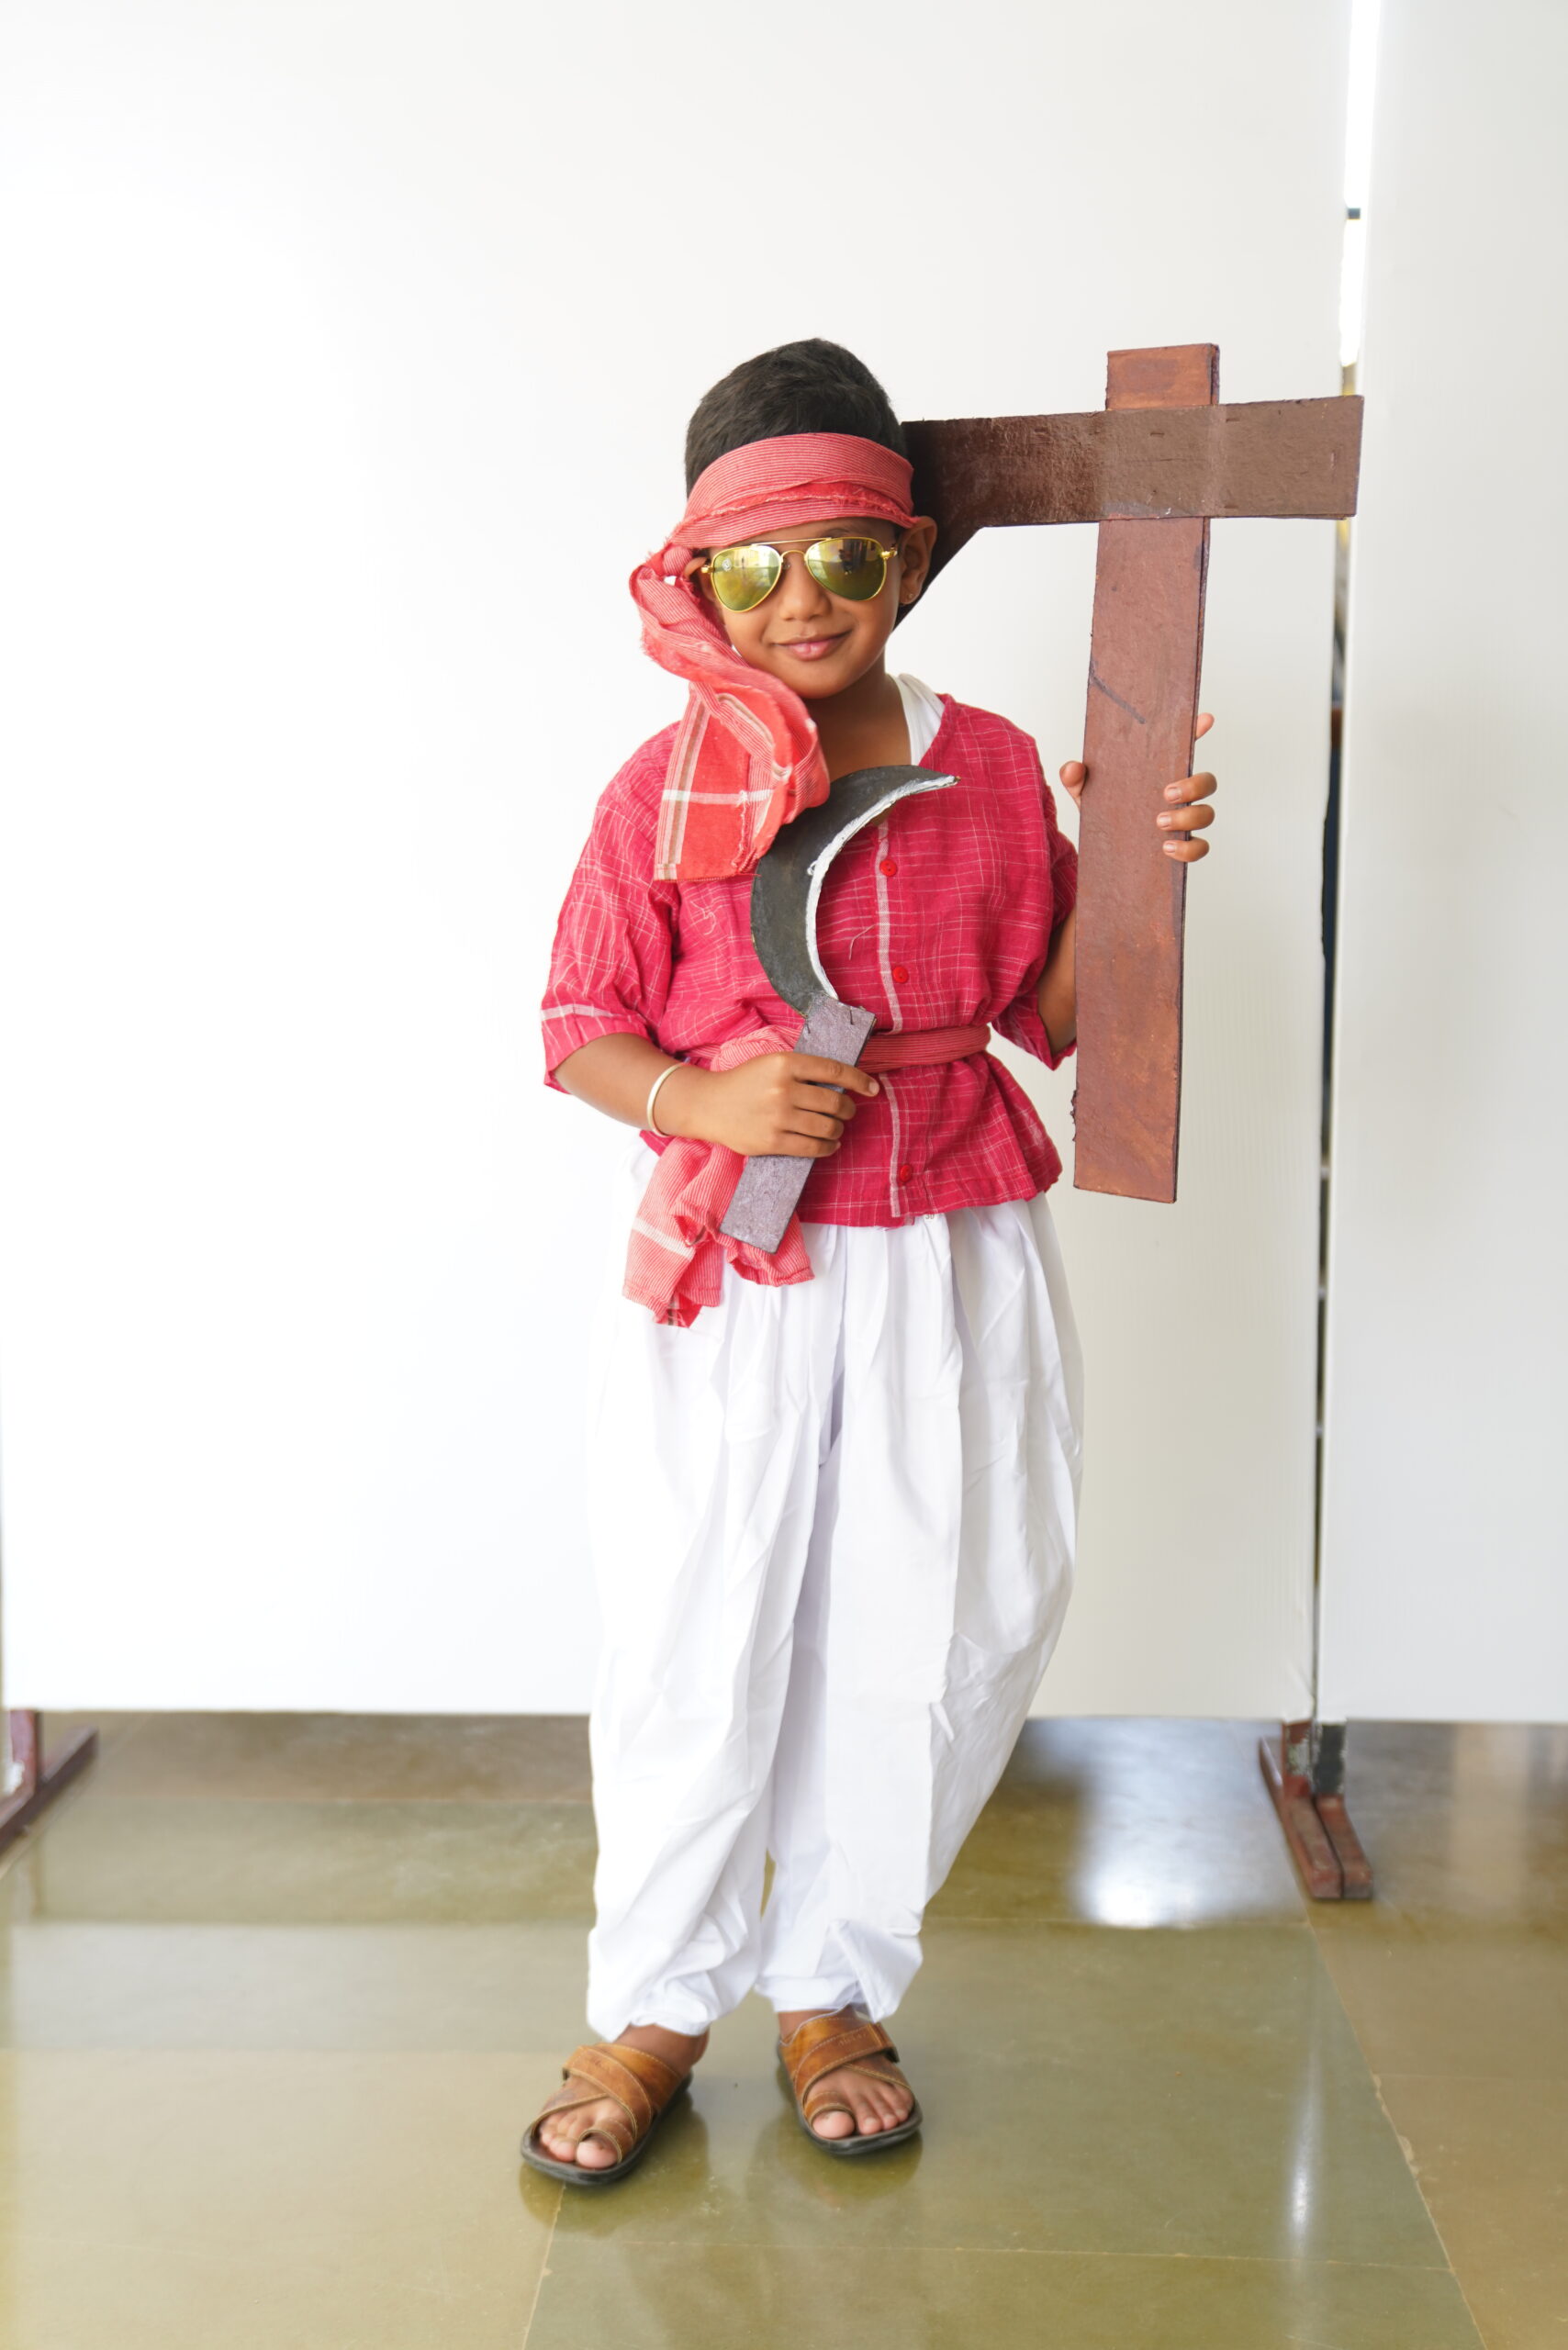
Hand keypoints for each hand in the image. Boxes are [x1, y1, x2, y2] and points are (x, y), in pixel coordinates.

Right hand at [661, 1053, 879, 1158]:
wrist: (709, 1104)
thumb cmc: (744, 1083)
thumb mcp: (771, 1063)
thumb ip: (803, 1070)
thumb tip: (843, 1083)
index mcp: (785, 1064)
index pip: (834, 1070)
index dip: (859, 1081)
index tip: (873, 1089)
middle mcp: (784, 1089)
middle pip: (835, 1102)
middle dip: (848, 1109)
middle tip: (846, 1111)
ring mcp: (778, 1117)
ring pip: (827, 1127)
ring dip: (838, 1129)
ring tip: (836, 1128)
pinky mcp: (773, 1141)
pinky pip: (813, 1147)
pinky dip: (828, 1147)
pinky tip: (829, 1144)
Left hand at [1058, 712, 1217, 862]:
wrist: (1100, 851)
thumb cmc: (1101, 813)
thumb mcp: (1085, 793)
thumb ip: (1076, 778)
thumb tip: (1072, 768)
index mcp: (1159, 774)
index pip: (1184, 748)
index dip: (1198, 731)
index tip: (1205, 719)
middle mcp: (1179, 795)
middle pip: (1207, 781)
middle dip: (1194, 785)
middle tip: (1166, 793)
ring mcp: (1184, 821)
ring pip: (1207, 814)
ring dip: (1188, 817)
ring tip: (1159, 822)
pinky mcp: (1182, 848)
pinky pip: (1199, 848)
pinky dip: (1188, 849)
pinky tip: (1166, 848)